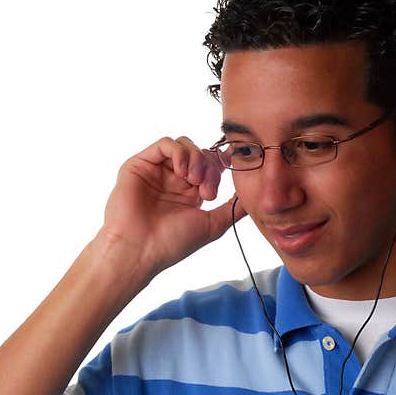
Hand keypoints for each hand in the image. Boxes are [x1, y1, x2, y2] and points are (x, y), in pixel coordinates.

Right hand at [98, 136, 244, 281]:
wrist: (139, 250)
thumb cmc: (172, 243)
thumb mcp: (212, 225)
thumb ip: (233, 209)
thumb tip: (255, 197)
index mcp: (189, 192)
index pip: (210, 165)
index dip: (221, 166)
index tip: (231, 172)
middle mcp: (172, 179)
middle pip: (200, 153)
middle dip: (210, 167)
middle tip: (208, 191)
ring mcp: (156, 171)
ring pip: (184, 145)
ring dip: (196, 158)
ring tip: (194, 181)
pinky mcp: (139, 164)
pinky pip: (164, 144)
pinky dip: (179, 152)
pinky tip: (182, 172)